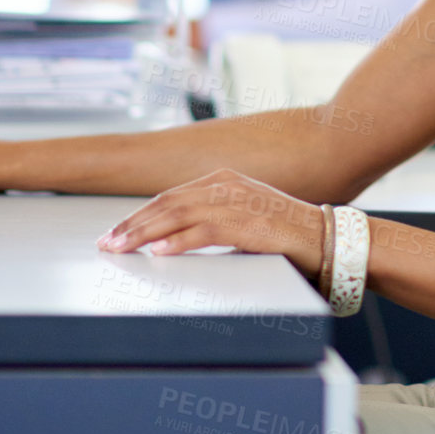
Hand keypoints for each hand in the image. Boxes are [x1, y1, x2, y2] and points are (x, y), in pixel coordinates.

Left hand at [95, 168, 325, 280]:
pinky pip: (204, 231)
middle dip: (133, 225)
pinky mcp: (247, 224)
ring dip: (145, 234)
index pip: (170, 197)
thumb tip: (174, 241)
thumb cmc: (288, 233)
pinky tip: (159, 253)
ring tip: (121, 248)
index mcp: (223, 180)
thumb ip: (213, 222)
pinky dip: (179, 242)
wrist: (327, 238)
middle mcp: (226, 185)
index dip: (140, 215)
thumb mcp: (244, 219)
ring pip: (178, 215)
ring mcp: (236, 202)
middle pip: (167, 203)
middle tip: (107, 243)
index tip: (117, 232)